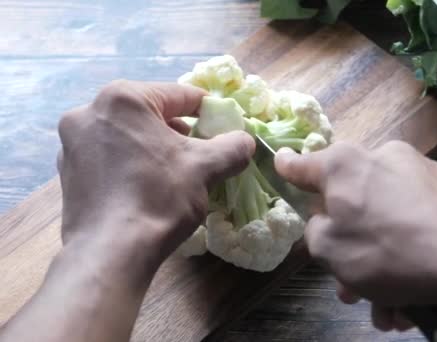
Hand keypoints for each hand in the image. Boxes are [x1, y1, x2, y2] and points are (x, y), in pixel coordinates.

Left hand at [57, 80, 253, 261]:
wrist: (111, 252)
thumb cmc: (159, 199)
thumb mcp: (206, 168)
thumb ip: (233, 146)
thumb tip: (245, 141)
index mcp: (123, 99)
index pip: (179, 95)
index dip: (209, 111)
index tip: (225, 127)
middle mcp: (90, 111)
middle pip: (150, 113)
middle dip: (179, 131)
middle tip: (201, 152)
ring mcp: (72, 142)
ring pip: (128, 135)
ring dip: (154, 146)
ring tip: (174, 172)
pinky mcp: (68, 171)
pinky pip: (109, 156)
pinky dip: (130, 163)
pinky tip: (145, 186)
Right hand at [274, 141, 436, 328]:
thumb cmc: (386, 252)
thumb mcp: (330, 251)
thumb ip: (315, 232)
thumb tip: (325, 221)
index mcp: (345, 164)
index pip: (304, 165)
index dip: (288, 169)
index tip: (280, 161)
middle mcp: (382, 157)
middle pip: (351, 203)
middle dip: (348, 248)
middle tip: (349, 288)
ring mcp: (419, 173)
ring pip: (385, 220)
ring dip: (379, 265)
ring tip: (386, 307)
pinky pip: (413, 223)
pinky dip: (407, 255)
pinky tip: (410, 299)